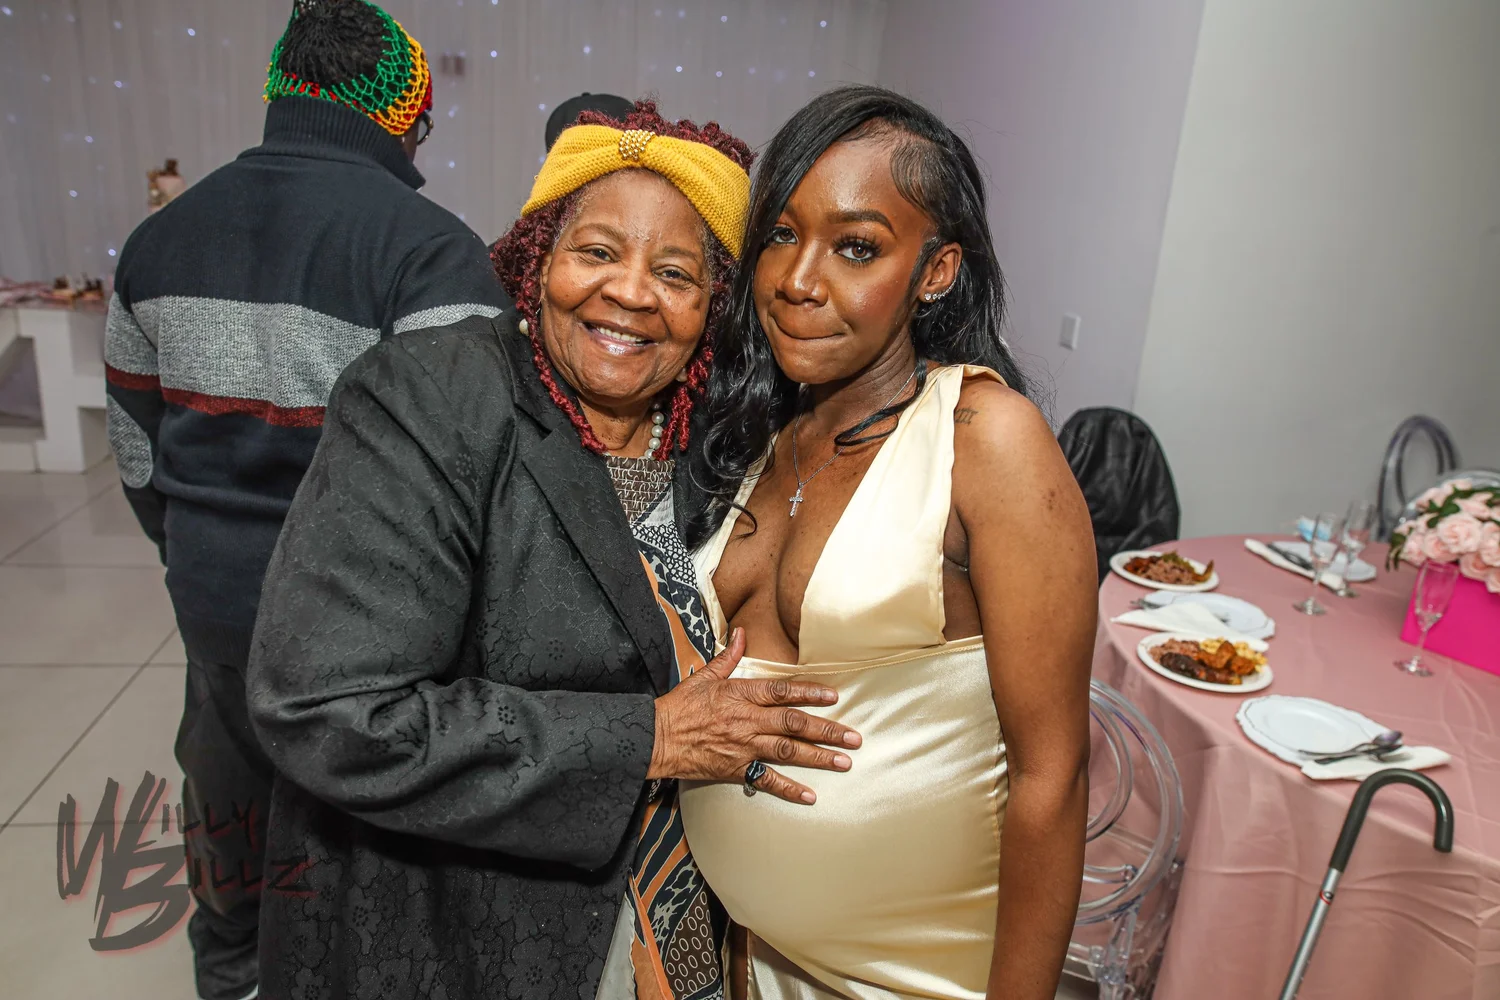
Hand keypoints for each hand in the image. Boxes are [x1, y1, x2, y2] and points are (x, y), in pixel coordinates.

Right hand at [648, 628, 860, 803]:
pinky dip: (788, 789)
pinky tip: (810, 796)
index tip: (834, 697)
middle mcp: (747, 720)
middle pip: (795, 724)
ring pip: (788, 752)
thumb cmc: (679, 706)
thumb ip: (728, 657)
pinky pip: (766, 780)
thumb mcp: (704, 676)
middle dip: (827, 730)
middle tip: (854, 737)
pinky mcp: (735, 769)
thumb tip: (741, 633)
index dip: (810, 693)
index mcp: (741, 694)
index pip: (783, 692)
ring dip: (818, 757)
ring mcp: (743, 747)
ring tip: (844, 762)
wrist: (656, 738)